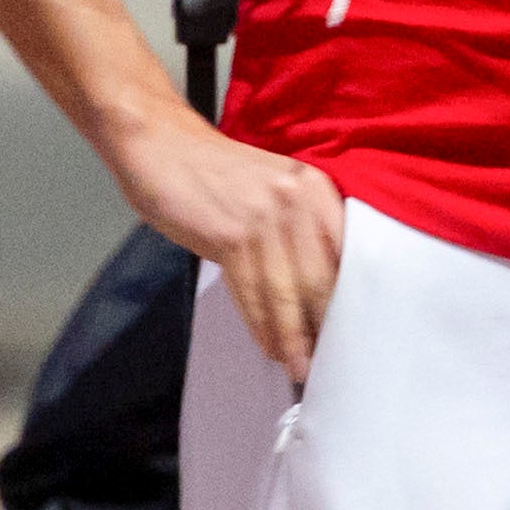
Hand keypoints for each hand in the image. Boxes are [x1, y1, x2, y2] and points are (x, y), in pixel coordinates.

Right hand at [126, 99, 345, 379]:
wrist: (160, 143)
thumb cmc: (214, 174)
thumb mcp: (272, 189)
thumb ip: (299, 230)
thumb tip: (318, 291)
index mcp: (314, 187)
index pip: (344, 254)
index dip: (347, 299)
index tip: (349, 333)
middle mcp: (297, 198)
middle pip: (319, 279)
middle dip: (322, 327)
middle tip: (325, 362)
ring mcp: (264, 216)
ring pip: (286, 292)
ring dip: (292, 337)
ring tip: (298, 366)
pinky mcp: (230, 234)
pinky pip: (251, 292)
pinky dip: (261, 325)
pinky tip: (268, 345)